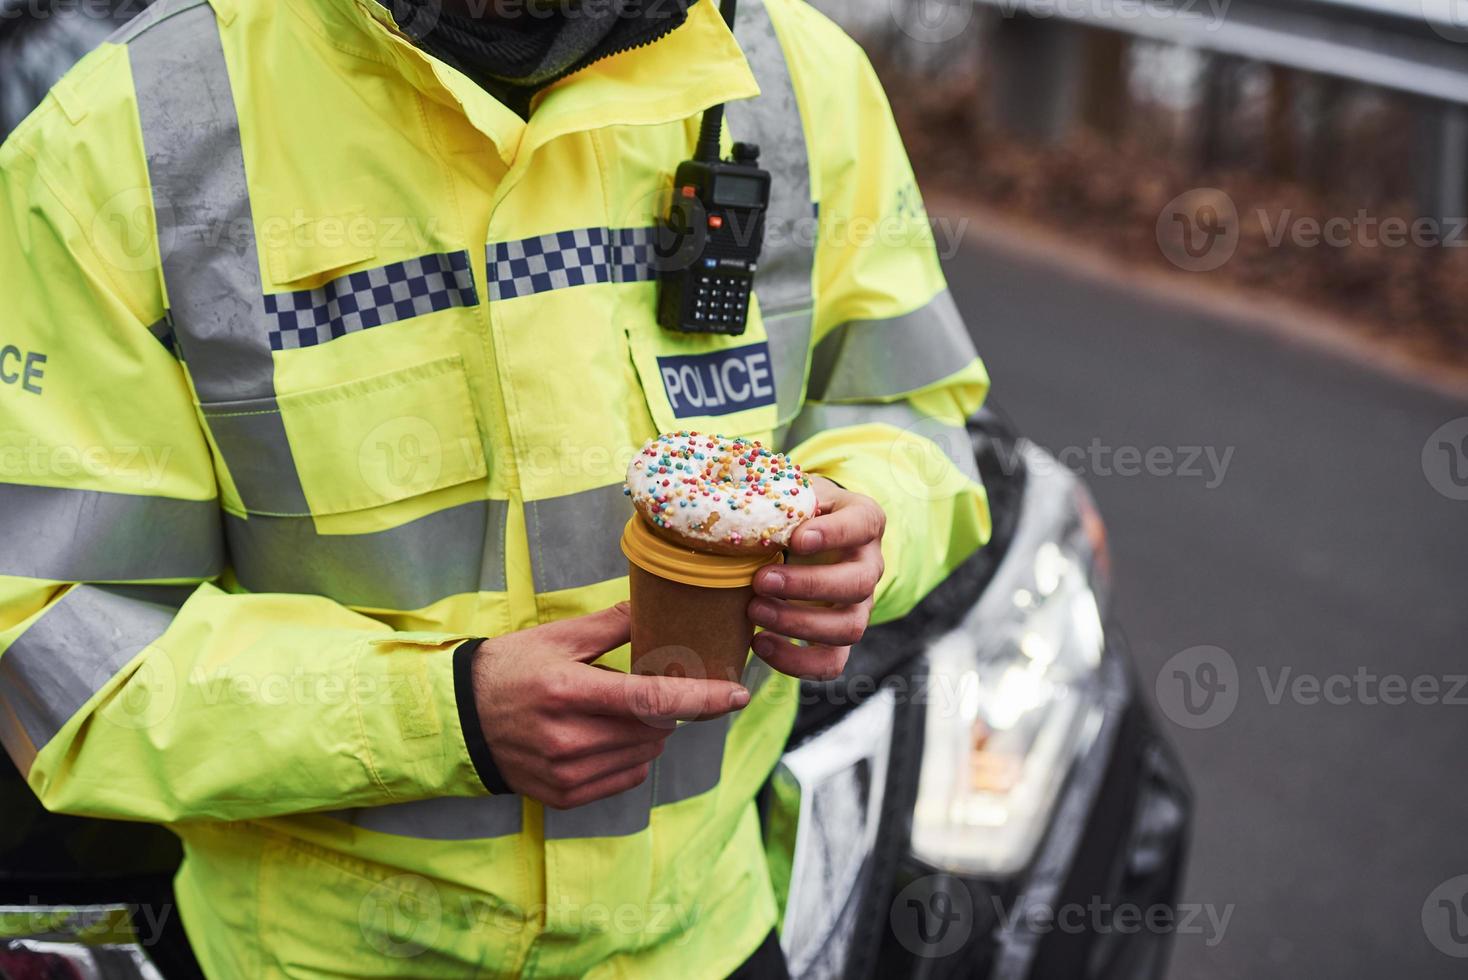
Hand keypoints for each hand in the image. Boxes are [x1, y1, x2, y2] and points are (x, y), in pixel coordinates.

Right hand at [471, 604, 749, 808]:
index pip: (651, 700)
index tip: (738, 694)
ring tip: (615, 712)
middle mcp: (567, 738)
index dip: (701, 699)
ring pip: (644, 755)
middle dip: (665, 708)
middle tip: (641, 687)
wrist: (458, 719)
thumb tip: (660, 604)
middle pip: (654, 729)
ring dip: (648, 733)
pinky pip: (625, 779)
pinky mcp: (563, 796)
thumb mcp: (556, 638)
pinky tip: (604, 737)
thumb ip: (612, 624)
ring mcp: (564, 773)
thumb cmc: (510, 669)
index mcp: (567, 691)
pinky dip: (629, 757)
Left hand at [748, 476, 885, 680]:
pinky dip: (795, 661)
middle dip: (808, 585)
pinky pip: (831, 663)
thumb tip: (743, 510)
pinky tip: (759, 642)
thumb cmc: (795, 510)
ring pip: (849, 627)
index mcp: (864, 521)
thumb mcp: (793, 493)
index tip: (797, 539)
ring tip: (754, 611)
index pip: (862, 525)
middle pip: (858, 583)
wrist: (803, 537)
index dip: (833, 534)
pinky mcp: (840, 637)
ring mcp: (860, 605)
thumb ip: (781, 498)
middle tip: (761, 580)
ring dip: (798, 623)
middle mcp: (870, 565)